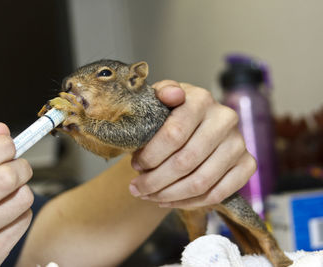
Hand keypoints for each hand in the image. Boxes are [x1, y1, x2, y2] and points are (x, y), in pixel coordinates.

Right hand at [0, 123, 33, 265]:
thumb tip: (1, 133)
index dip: (3, 146)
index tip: (8, 145)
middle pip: (6, 179)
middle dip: (20, 166)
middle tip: (15, 166)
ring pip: (22, 199)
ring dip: (22, 189)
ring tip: (8, 191)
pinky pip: (23, 222)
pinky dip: (20, 212)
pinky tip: (5, 212)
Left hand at [129, 80, 255, 208]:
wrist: (197, 123)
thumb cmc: (172, 113)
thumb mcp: (160, 99)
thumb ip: (161, 93)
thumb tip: (172, 94)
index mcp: (201, 99)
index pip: (173, 135)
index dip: (150, 156)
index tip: (135, 165)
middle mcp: (225, 119)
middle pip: (185, 162)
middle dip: (155, 181)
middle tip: (137, 188)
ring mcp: (239, 143)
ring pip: (201, 182)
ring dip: (170, 195)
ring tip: (149, 196)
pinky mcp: (248, 164)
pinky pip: (218, 194)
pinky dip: (190, 203)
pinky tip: (169, 201)